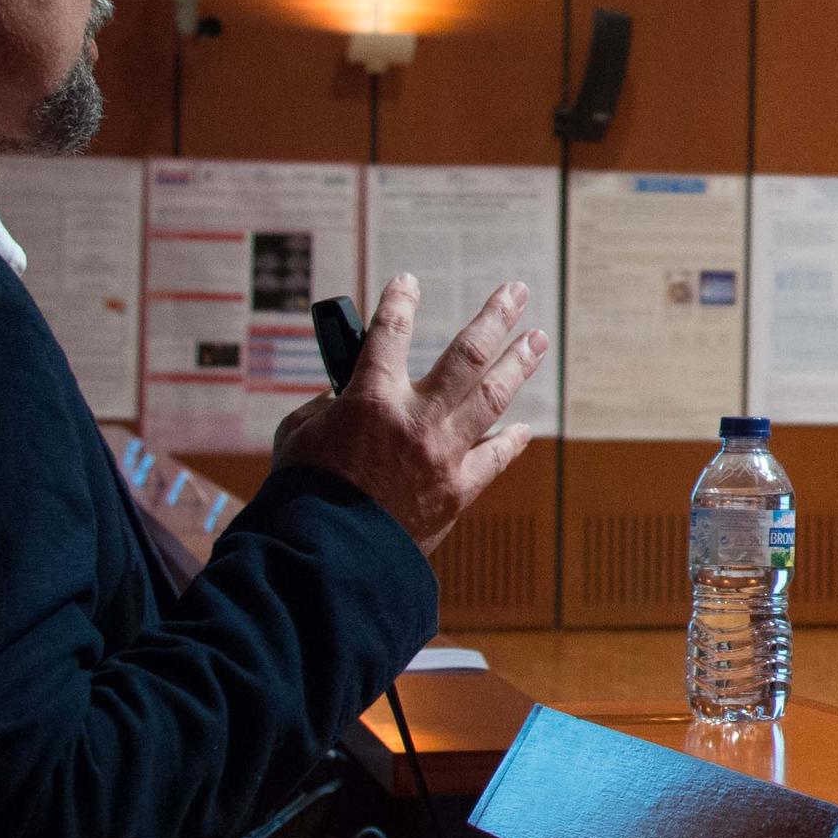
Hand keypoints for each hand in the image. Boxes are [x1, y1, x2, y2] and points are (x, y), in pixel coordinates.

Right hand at [269, 275, 543, 555]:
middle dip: (495, 317)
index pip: (389, 334)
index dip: (400, 302)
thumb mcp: (300, 435)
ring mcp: (443, 453)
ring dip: (518, 364)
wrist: (327, 555)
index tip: (409, 282)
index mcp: (370, 399)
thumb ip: (329, 407)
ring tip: (537, 339)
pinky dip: (509, 440)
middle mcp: (416, 419)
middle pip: (467, 354)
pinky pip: (494, 457)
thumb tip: (348, 399)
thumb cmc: (305, 493)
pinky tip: (523, 428)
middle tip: (515, 291)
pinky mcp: (457, 490)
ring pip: (492, 396)